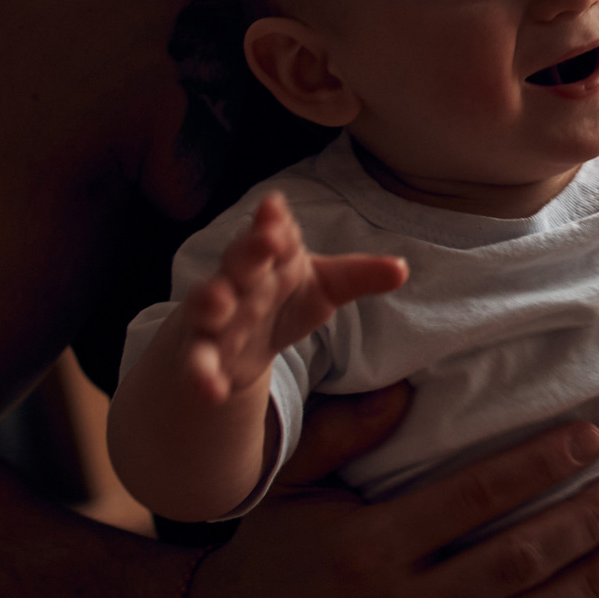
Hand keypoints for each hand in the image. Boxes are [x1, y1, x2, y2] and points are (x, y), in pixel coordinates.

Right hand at [180, 193, 405, 403]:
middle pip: (240, 259)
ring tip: (220, 303)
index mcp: (271, 256)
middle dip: (250, 249)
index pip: (273, 232)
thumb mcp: (325, 287)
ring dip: (211, 300)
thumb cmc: (284, 298)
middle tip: (266, 241)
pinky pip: (196, 362)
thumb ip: (360, 276)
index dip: (274, 221)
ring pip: (207, 304)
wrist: (236, 338)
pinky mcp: (201, 353)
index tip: (277, 207)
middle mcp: (239, 279)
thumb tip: (402, 269)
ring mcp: (214, 315)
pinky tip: (211, 390)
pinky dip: (201, 375)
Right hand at [187, 386, 598, 597]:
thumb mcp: (290, 482)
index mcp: (366, 547)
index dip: (542, 463)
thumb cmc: (271, 551)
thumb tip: (407, 387)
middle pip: (517, 559)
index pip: (476, 496)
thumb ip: (344, 431)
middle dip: (588, 519)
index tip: (592, 436)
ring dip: (592, 577)